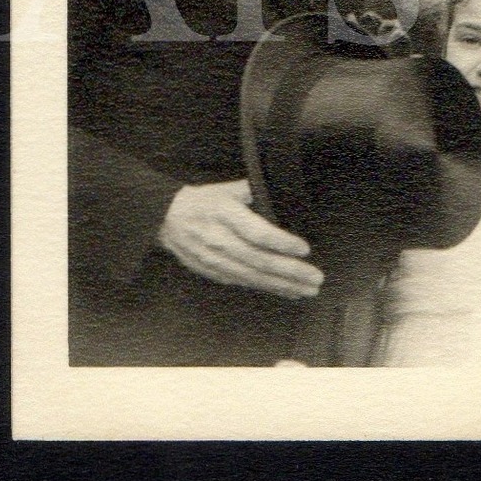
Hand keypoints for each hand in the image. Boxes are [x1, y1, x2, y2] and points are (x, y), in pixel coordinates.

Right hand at [158, 179, 322, 298]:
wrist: (165, 218)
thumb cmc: (204, 201)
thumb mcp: (228, 189)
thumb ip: (256, 192)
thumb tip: (286, 193)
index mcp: (224, 214)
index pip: (257, 232)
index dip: (282, 243)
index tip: (304, 249)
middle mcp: (218, 239)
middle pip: (258, 260)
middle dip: (290, 271)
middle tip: (316, 278)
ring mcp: (213, 259)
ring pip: (252, 276)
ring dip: (283, 285)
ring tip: (308, 289)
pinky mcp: (212, 272)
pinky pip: (244, 282)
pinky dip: (268, 288)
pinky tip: (288, 291)